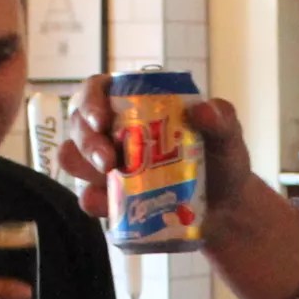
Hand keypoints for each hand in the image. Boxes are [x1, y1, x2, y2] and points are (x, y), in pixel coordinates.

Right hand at [59, 76, 262, 230]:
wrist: (226, 209)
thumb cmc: (220, 161)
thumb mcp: (226, 136)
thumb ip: (220, 119)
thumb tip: (203, 110)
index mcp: (135, 105)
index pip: (97, 90)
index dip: (90, 101)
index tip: (101, 119)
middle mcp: (114, 132)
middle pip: (79, 124)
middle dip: (87, 141)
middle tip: (108, 160)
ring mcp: (108, 165)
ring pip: (73, 157)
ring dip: (82, 165)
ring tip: (108, 175)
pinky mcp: (110, 198)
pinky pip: (88, 197)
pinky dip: (91, 200)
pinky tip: (103, 203)